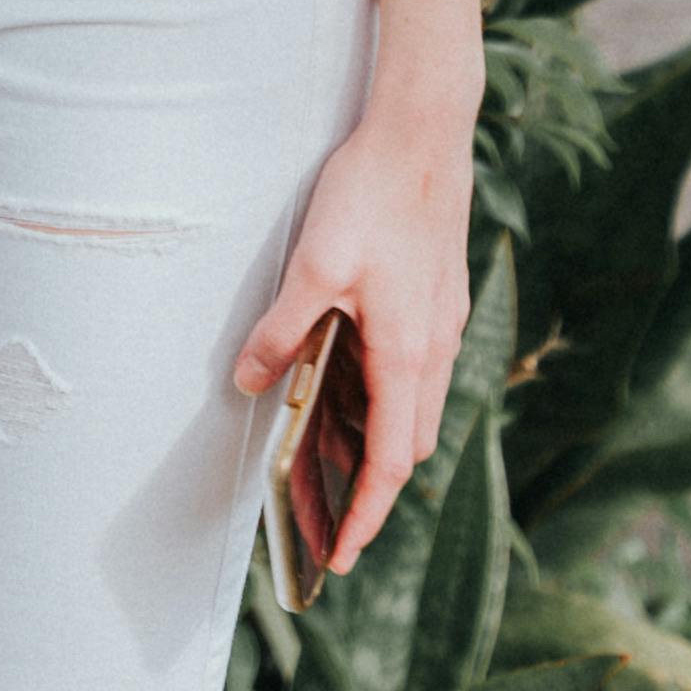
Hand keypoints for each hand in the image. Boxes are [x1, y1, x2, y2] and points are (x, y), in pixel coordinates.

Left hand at [230, 115, 475, 577]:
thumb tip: (247, 384)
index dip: (365, 514)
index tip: (342, 556)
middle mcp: (435, 349)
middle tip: (325, 522)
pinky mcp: (437, 301)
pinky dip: (387, 400)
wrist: (424, 134)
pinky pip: (415, 372)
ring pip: (415, 409)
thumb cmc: (370, 196)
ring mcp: (442, 325)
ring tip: (327, 465)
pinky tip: (347, 387)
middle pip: (407, 445)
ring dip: (379, 444)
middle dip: (369, 490)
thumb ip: (281, 332)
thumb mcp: (313, 268)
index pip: (390, 461)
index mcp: (407, 354)